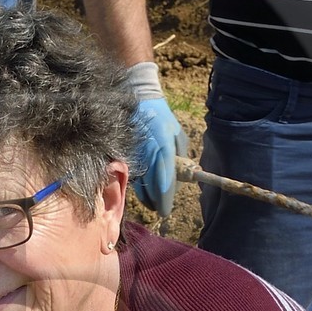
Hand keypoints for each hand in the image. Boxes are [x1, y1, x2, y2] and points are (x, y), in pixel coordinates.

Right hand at [128, 96, 189, 219]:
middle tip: (160, 209)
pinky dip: (137, 185)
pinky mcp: (124, 152)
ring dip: (145, 196)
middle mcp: (148, 150)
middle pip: (150, 184)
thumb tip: (188, 176)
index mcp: (164, 146)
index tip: (165, 210)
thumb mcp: (177, 135)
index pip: (164, 177)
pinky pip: (131, 174)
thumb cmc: (161, 119)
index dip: (164, 197)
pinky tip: (143, 189)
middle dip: (155, 200)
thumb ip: (181, 157)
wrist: (138, 101)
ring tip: (152, 202)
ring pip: (139, 182)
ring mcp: (134, 151)